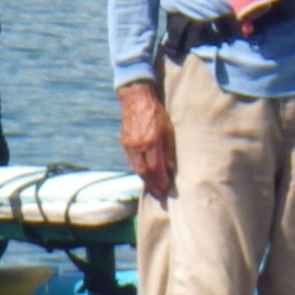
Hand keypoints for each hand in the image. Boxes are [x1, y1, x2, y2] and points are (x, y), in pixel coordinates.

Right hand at [119, 79, 175, 200]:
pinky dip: (139, 170)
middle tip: (160, 195)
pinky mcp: (124, 143)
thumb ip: (168, 150)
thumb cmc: (156, 113)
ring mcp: (129, 146)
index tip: (166, 190)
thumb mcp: (168, 129)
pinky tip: (145, 174)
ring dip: (146, 180)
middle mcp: (138, 147)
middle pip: (146, 172)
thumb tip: (170, 168)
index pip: (156, 169)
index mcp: (151, 142)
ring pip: (137, 169)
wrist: (135, 100)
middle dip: (153, 185)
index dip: (161, 181)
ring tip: (153, 188)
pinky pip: (131, 162)